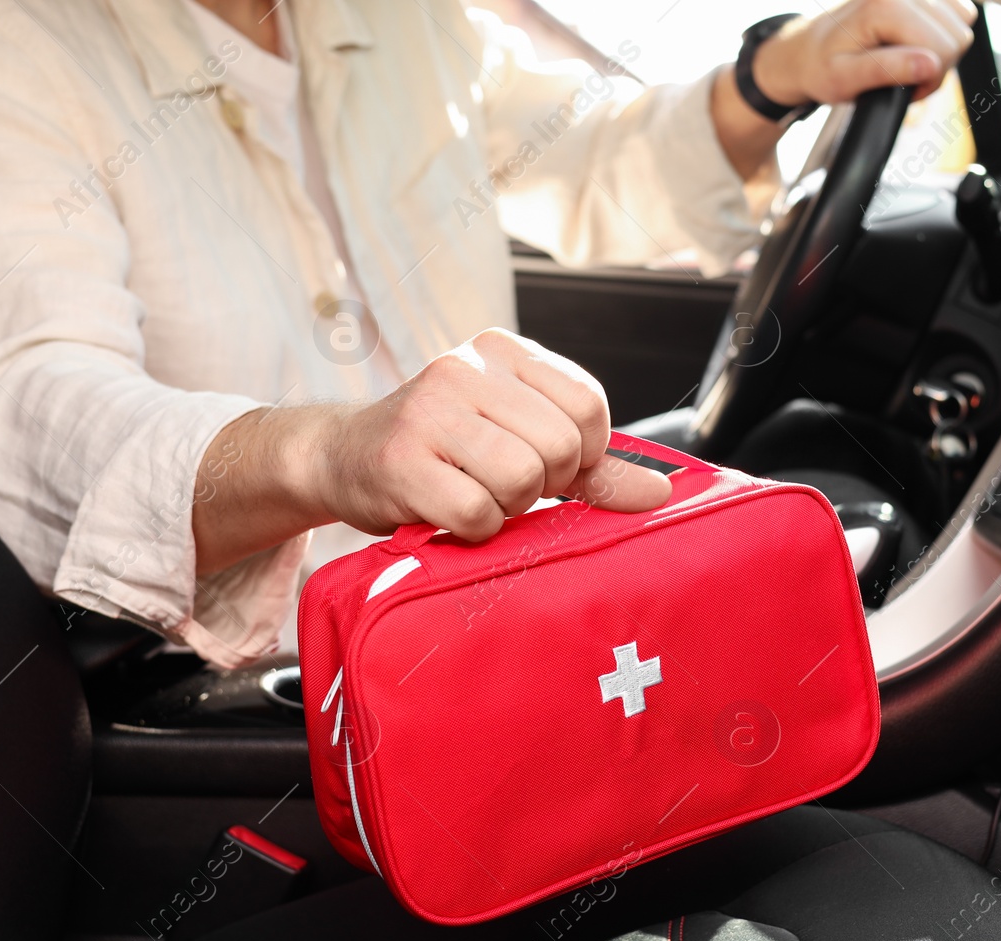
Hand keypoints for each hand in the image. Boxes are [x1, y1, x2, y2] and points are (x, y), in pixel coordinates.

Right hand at [193, 329, 672, 573]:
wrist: (340, 460)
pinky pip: (478, 513)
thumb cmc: (440, 452)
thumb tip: (660, 492)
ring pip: (522, 478)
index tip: (549, 464)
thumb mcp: (517, 440)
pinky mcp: (401, 461)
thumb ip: (591, 465)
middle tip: (503, 485)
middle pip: (559, 444)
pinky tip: (448, 514)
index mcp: (498, 350)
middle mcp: (462, 368)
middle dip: (544, 483)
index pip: (587, 403)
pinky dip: (474, 530)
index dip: (582, 451)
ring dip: (507, 507)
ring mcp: (428, 411)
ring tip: (474, 495)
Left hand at [756, 0, 978, 106]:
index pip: (944, 47)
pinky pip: (958, 12)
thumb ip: (886, 71)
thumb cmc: (822, 67)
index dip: (929, 78)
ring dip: (940, 50)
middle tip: (904, 77)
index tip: (904, 88)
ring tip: (906, 60)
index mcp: (886, 7)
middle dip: (936, 65)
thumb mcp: (843, 79)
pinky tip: (914, 44)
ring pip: (963, 23)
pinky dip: (942, 34)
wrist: (810, 50)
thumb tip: (929, 65)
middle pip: (957, 36)